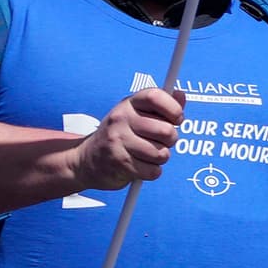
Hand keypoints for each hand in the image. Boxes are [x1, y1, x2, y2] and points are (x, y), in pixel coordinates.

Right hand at [70, 85, 184, 188]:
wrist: (86, 159)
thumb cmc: (120, 134)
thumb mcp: (137, 114)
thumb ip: (162, 106)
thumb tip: (180, 94)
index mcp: (129, 103)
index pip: (155, 96)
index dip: (173, 109)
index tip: (176, 119)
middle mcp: (121, 119)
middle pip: (166, 131)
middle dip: (171, 140)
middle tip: (161, 141)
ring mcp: (117, 140)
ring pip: (162, 153)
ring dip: (160, 158)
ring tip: (147, 154)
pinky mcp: (119, 162)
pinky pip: (153, 171)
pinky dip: (152, 172)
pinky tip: (140, 166)